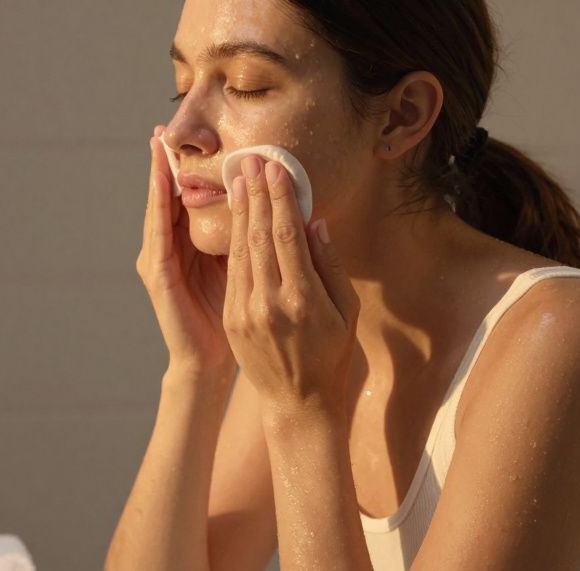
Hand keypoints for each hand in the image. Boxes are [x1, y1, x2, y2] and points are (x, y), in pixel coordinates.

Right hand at [136, 124, 232, 374]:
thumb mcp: (242, 268)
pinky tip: (162, 181)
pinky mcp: (157, 275)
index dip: (189, 169)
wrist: (211, 361)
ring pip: (159, 208)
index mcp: (190, 246)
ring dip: (157, 175)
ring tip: (158, 143)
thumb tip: (272, 203)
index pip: (189, 199)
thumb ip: (248, 237)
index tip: (195, 136)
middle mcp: (169, 249)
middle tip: (164, 126)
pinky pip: (158, 232)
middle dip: (165, 162)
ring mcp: (159, 260)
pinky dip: (158, 204)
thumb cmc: (233, 318)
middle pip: (167, 197)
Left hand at [223, 156, 360, 414]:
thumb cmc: (332, 354)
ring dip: (240, 211)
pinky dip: (233, 239)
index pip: (287, 237)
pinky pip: (233, 270)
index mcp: (303, 300)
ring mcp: (246, 312)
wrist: (298, 402)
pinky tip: (234, 216)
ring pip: (241, 250)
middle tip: (252, 159)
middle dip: (255, 195)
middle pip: (259, 237)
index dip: (280, 199)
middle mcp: (270, 304)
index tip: (276, 168)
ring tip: (240, 178)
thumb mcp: (346, 312)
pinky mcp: (232, 318)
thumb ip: (330, 266)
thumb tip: (313, 222)